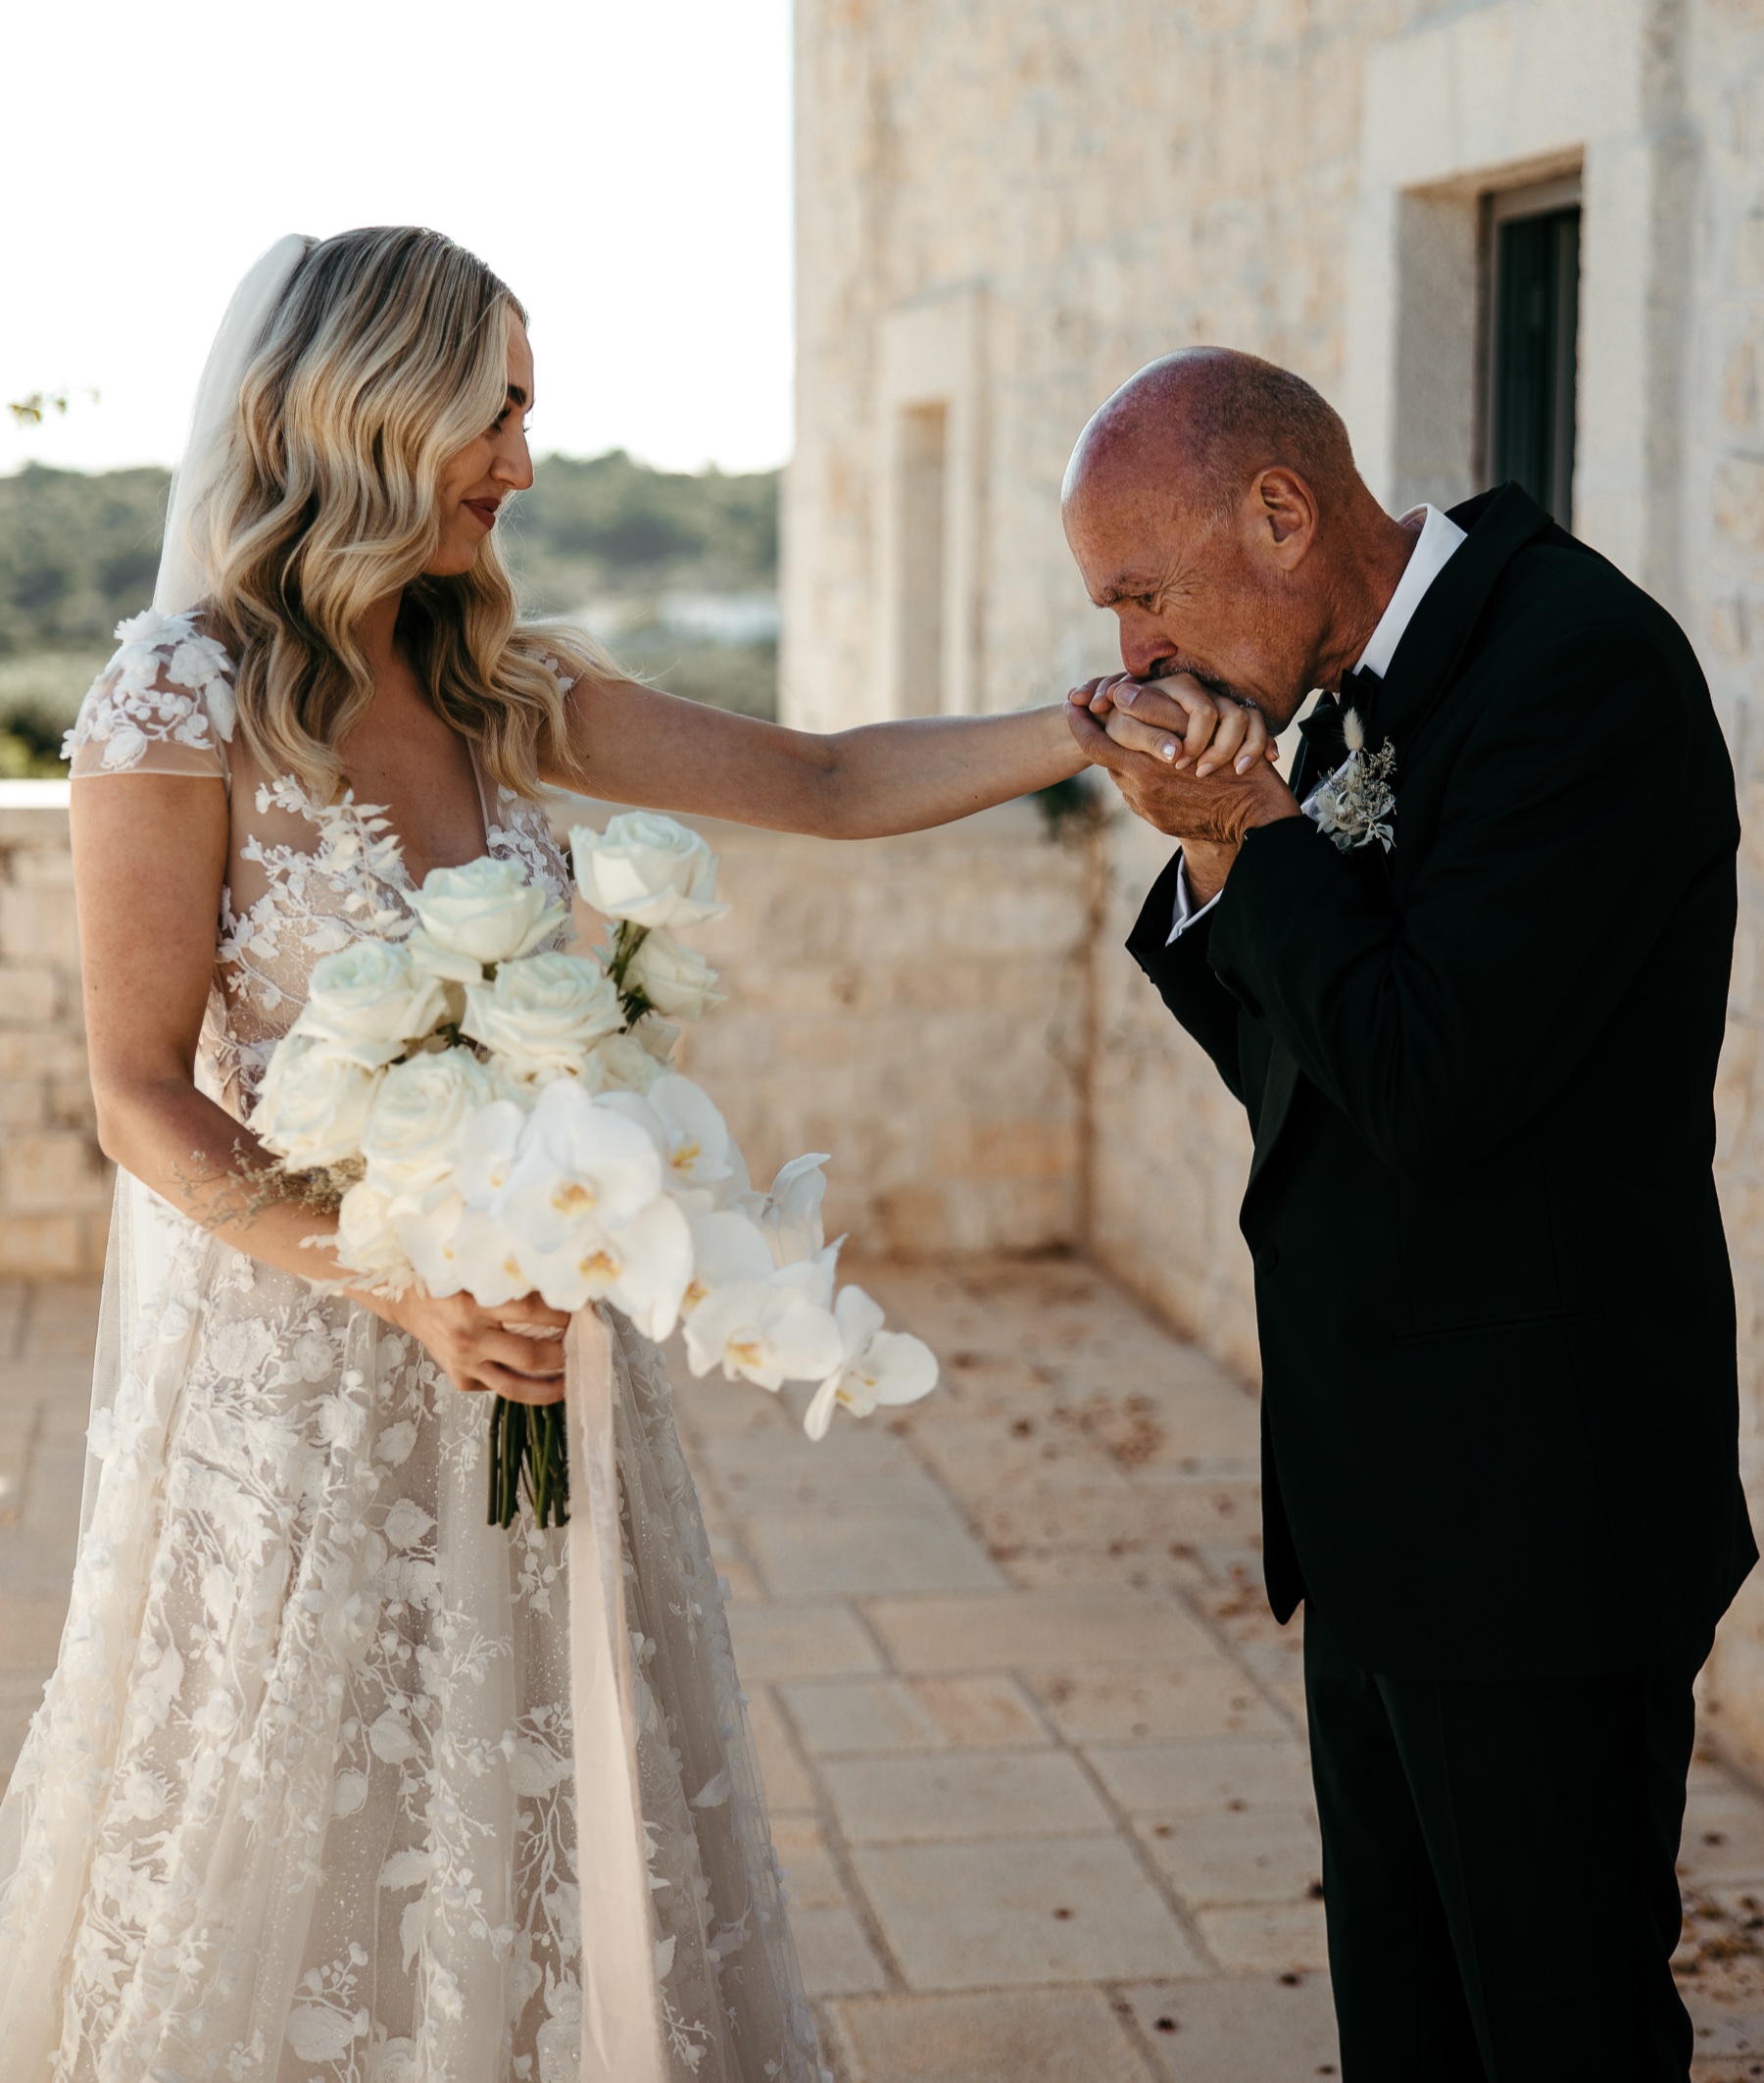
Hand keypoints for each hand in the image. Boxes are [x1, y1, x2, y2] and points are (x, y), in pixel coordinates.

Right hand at [388, 1286, 569, 1403]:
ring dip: (549, 1388)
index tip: (582, 1312)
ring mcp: (463, 1364)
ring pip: (515, 1388)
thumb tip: (560, 1291)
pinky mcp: (460, 1380)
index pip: (529, 1311)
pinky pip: (497, 1387)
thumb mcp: (475, 1275)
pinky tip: (538, 1380)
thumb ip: (509, 1286)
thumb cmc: (449, 1284)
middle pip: (529, 1355)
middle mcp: (469, 1337)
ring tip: (570, 1383)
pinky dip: (520, 1384)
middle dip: (563, 1356)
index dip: (560, 1314)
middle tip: (583, 1351)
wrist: (408, 1303)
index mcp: (474, 1305)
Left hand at [1066, 687, 1301, 894]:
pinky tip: (1158, 767)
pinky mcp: (1159, 822)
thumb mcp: (1195, 731)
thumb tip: (1120, 695)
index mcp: (1143, 769)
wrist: (1253, 814)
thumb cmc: (1231, 764)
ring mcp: (1149, 810)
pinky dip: (1143, 778)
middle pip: (1107, 761)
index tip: (1070, 706)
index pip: (1094, 744)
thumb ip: (1156, 714)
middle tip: (1094, 720)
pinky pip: (1140, 795)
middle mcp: (1140, 793)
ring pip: (1123, 777)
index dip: (1080, 724)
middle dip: (1103, 740)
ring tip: (1136, 743)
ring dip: (1126, 760)